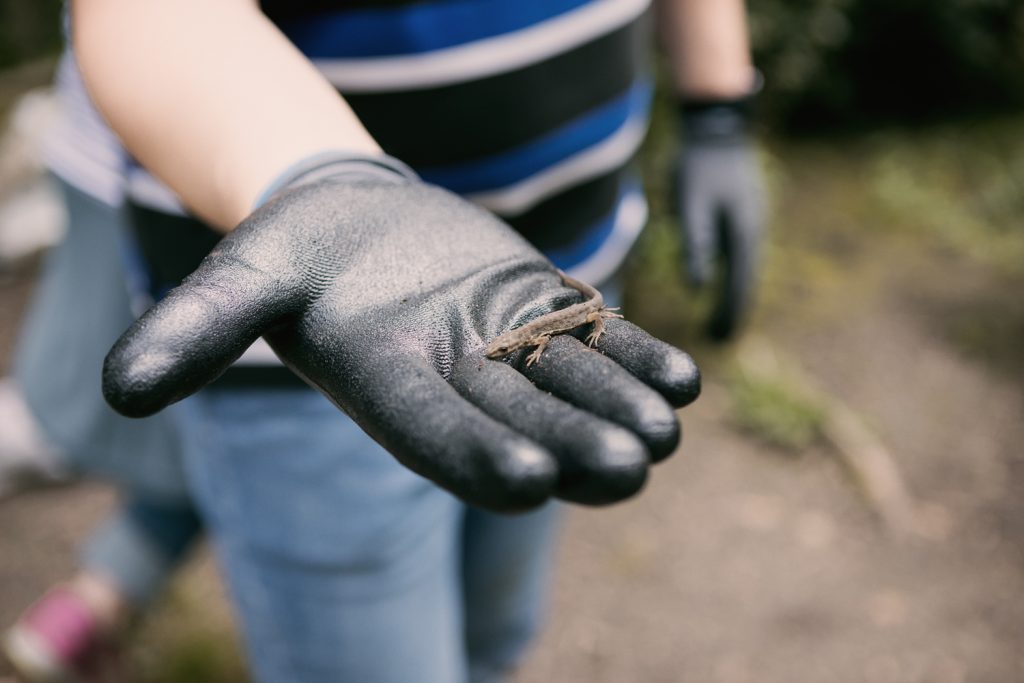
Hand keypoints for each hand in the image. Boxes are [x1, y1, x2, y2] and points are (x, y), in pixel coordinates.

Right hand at [103, 155, 700, 511]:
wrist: (357, 219)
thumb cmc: (298, 251)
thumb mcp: (245, 275)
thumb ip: (196, 329)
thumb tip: (123, 387)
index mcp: (390, 389)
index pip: (435, 438)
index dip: (478, 454)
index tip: (530, 474)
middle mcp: (458, 386)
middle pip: (523, 426)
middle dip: (574, 447)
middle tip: (627, 466)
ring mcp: (510, 354)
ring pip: (573, 392)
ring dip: (622, 409)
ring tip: (666, 425)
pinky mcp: (545, 317)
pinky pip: (600, 344)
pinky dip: (640, 358)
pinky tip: (686, 375)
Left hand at [678, 101, 763, 339]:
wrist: (717, 127)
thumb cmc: (699, 165)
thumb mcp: (691, 204)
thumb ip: (695, 243)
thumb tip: (696, 287)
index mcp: (743, 233)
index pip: (739, 284)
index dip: (729, 312)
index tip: (719, 338)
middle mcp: (752, 231)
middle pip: (745, 281)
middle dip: (733, 310)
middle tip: (719, 338)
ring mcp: (749, 223)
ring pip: (743, 269)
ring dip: (734, 295)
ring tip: (721, 321)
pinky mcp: (740, 215)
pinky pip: (739, 255)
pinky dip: (733, 275)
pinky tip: (724, 284)